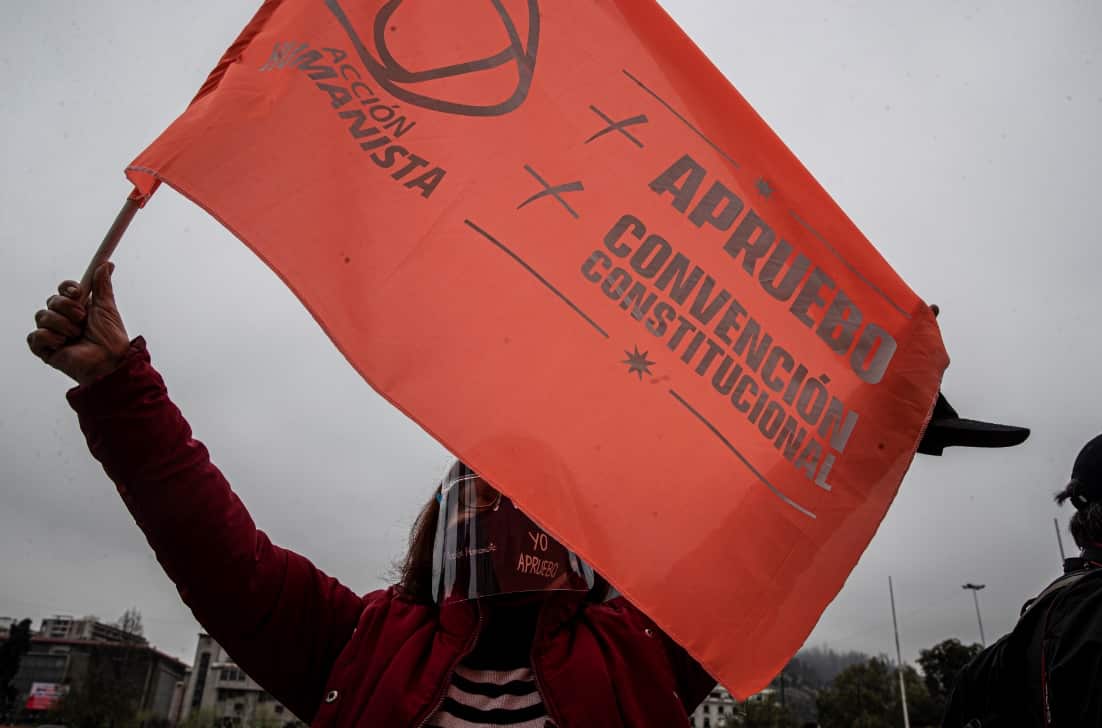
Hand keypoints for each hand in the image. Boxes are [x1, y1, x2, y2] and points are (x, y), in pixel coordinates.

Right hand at [27, 263, 130, 384]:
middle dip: (66, 307)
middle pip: (51, 301)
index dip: (67, 288)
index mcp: (77, 308)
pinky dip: (50, 337)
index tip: (77, 291)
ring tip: (77, 335)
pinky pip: (35, 336)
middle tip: (82, 318)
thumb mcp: (107, 308)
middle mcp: (63, 319)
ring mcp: (53, 334)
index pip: (63, 291)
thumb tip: (106, 264)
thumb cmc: (111, 339)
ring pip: (42, 316)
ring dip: (62, 324)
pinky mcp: (45, 349)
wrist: (110, 362)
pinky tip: (63, 344)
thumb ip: (103, 287)